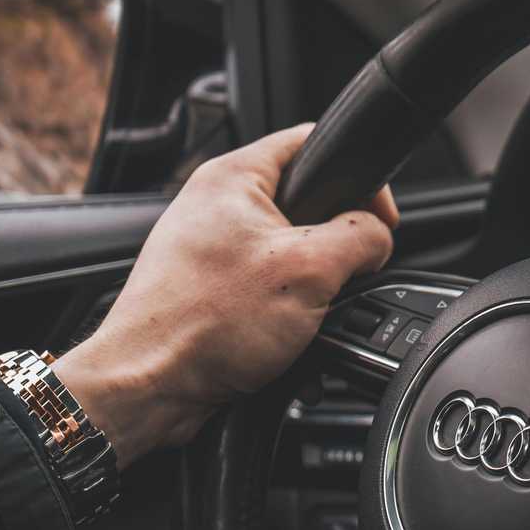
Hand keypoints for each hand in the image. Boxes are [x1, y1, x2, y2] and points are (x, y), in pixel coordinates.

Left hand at [52, 125, 397, 467]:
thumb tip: (378, 236)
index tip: (378, 221)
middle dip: (337, 241)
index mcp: (234, 177)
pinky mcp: (211, 284)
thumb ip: (360, 238)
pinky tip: (286, 328)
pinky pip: (270, 281)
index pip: (314, 142)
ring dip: (314, 278)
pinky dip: (289, 303)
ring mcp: (211, 245)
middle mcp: (217, 203)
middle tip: (343, 274)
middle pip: (308, 201)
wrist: (150, 387)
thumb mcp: (312, 271)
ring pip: (292, 246)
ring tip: (307, 307)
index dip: (360, 179)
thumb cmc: (204, 325)